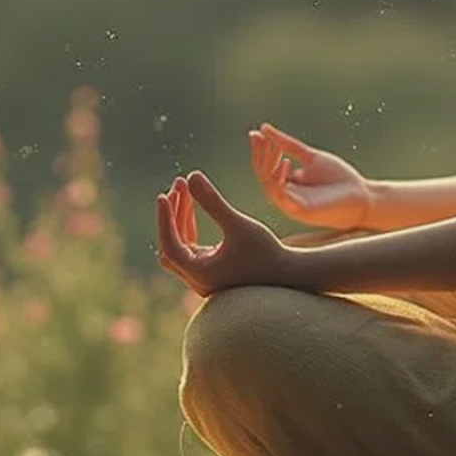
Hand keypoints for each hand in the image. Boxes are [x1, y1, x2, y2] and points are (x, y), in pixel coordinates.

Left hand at [155, 171, 296, 297]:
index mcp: (200, 274)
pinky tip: (195, 205)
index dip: (164, 218)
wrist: (291, 274)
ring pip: (180, 246)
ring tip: (187, 187)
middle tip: (180, 184)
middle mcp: (198, 280)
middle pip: (170, 245)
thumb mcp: (240, 224)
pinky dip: (189, 227)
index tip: (164, 194)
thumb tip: (191, 175)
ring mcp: (204, 278)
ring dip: (180, 218)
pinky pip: (190, 248)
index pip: (169, 245)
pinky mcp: (212, 272)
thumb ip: (213, 202)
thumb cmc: (268, 251)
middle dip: (172, 215)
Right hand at [251, 123, 371, 229]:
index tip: (257, 133)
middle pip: (263, 176)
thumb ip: (289, 145)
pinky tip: (286, 163)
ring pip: (269, 187)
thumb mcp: (311, 157)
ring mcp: (292, 205)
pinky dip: (280, 181)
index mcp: (288, 183)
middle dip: (260, 156)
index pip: (265, 167)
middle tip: (261, 138)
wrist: (363, 197)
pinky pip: (283, 198)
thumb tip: (264, 128)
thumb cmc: (340, 179)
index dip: (259, 150)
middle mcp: (286, 195)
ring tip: (276, 149)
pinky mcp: (302, 211)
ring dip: (269, 167)